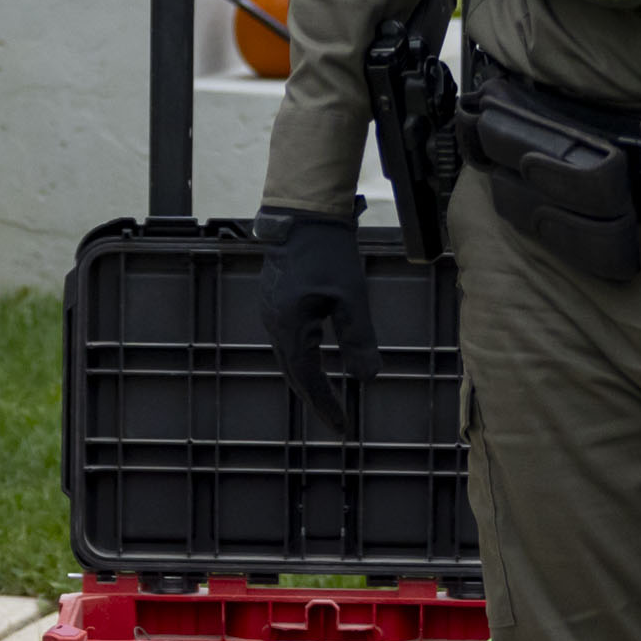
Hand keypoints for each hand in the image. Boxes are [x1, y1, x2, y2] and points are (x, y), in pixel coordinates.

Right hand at [253, 207, 374, 434]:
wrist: (302, 213)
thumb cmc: (329, 253)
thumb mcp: (351, 298)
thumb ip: (358, 339)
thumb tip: (369, 379)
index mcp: (290, 328)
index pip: (307, 378)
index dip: (325, 405)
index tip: (343, 427)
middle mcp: (274, 324)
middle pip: (293, 373)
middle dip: (315, 399)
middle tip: (337, 421)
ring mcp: (270, 312)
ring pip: (288, 358)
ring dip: (307, 380)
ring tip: (326, 398)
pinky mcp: (274, 301)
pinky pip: (286, 341)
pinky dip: (301, 359)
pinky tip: (314, 359)